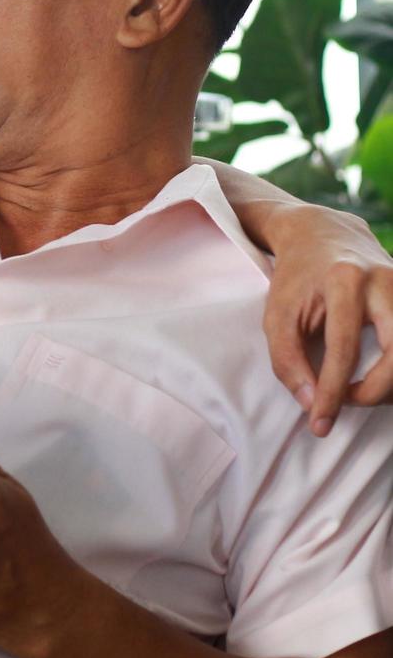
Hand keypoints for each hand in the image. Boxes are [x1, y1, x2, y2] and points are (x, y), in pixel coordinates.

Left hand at [263, 206, 392, 434]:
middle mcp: (385, 282)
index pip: (344, 349)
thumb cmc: (295, 278)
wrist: (322, 233)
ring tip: (359, 392)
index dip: (333, 393)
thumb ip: (287, 360)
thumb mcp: (277, 315)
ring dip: (390, 385)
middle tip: (346, 403)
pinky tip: (378, 378)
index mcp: (345, 282)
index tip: (320, 424)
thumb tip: (311, 404)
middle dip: (374, 391)